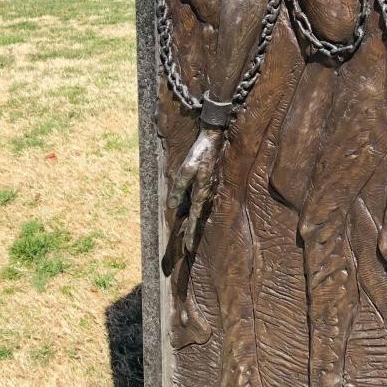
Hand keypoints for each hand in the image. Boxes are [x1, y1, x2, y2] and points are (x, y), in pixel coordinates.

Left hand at [167, 127, 225, 253]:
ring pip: (201, 212)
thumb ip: (179, 187)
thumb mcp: (186, 168)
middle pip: (199, 218)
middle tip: (188, 248)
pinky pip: (202, 203)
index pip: (195, 218)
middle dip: (194, 233)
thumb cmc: (200, 152)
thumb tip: (171, 205)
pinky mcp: (208, 184)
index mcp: (202, 192)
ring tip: (189, 237)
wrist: (214, 137)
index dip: (191, 233)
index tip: (187, 248)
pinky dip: (197, 213)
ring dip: (195, 224)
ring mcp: (209, 189)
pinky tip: (194, 215)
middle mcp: (207, 194)